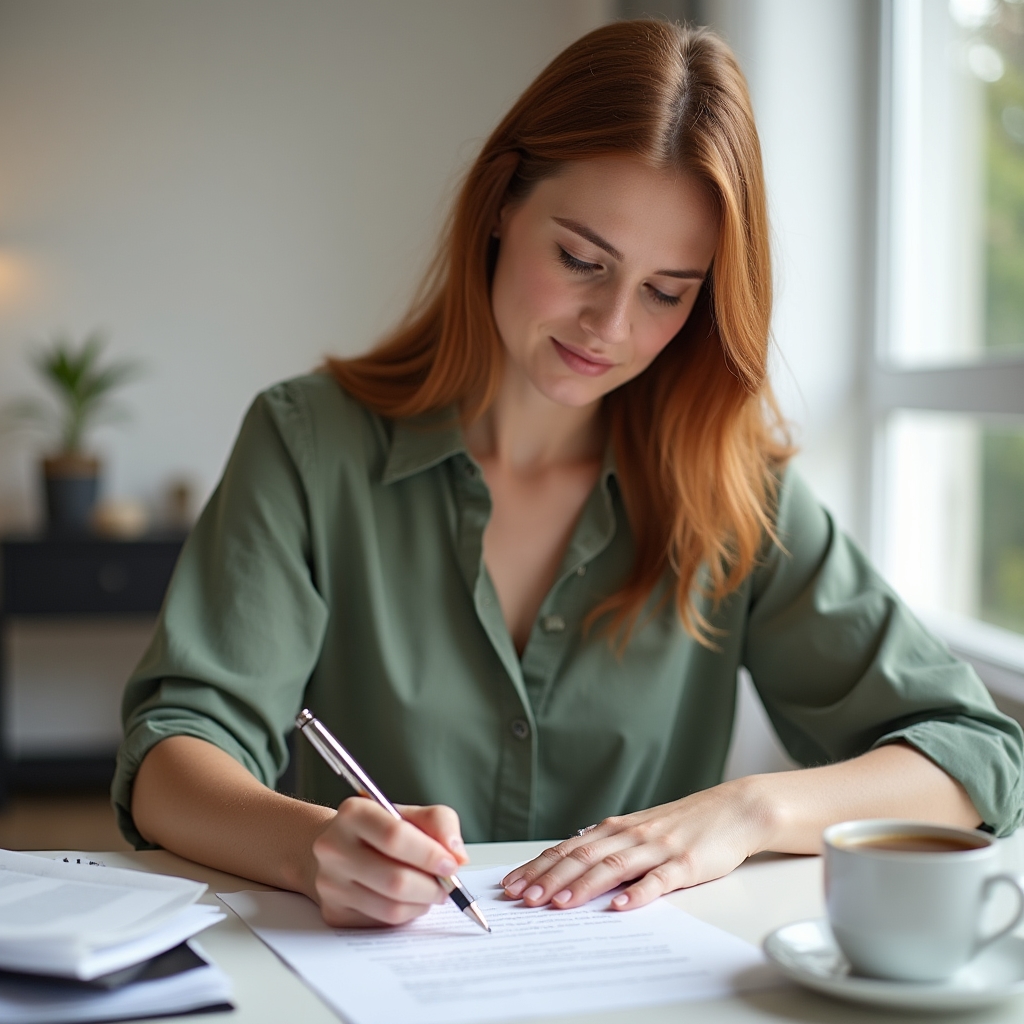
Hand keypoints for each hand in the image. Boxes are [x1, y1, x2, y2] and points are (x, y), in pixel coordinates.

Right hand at [311, 799, 468, 926]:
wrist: (340, 848)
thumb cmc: (381, 829)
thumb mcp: (410, 813)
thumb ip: (440, 823)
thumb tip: (458, 855)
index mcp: (354, 813)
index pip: (395, 837)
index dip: (429, 854)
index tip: (452, 864)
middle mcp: (334, 847)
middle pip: (395, 879)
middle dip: (432, 886)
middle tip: (448, 885)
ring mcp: (330, 883)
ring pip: (390, 907)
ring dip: (422, 903)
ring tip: (431, 891)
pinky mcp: (333, 912)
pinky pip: (382, 922)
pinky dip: (406, 914)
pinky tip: (410, 900)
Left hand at [501, 778, 769, 910]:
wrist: (733, 809)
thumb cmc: (685, 824)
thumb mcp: (640, 831)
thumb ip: (609, 846)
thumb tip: (572, 858)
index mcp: (617, 829)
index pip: (569, 848)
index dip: (540, 866)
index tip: (513, 883)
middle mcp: (631, 835)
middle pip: (583, 856)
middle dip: (550, 877)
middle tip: (523, 897)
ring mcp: (658, 848)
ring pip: (612, 866)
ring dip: (583, 885)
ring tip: (559, 903)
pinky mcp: (686, 863)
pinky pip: (658, 879)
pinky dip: (637, 892)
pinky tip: (620, 905)